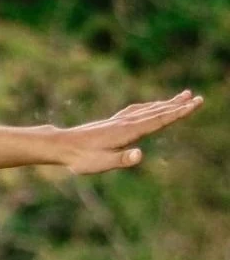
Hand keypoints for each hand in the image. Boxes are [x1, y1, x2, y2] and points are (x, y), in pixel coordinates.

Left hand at [55, 89, 203, 175]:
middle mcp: (125, 123)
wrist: (61, 146)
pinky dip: (148, 106)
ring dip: (166, 103)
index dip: (178, 113)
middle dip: (178, 106)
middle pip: (157, 112)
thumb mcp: (101, 164)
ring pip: (147, 109)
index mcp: (127, 132)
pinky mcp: (111, 123)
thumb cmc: (80, 159)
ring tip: (182, 96)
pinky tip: (149, 106)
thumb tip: (140, 155)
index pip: (159, 120)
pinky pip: (135, 111)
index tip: (195, 104)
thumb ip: (121, 160)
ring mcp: (118, 121)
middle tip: (198, 98)